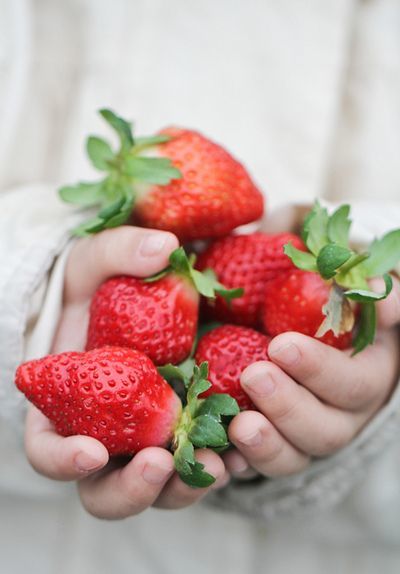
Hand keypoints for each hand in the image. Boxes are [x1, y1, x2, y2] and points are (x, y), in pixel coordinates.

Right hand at [24, 226, 227, 518]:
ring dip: (187, 484)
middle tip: (161, 463)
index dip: (63, 459)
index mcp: (66, 407)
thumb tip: (164, 248)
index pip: (48, 450)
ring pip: (162, 488)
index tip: (91, 451)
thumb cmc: (101, 286)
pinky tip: (247, 445)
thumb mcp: (98, 261)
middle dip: (133, 488)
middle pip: (107, 491)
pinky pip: (205, 461)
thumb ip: (120, 252)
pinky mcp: (190, 432)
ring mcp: (149, 441)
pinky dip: (224, 461)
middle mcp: (106, 436)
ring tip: (219, 460)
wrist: (137, 299)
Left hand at [223, 277, 399, 478]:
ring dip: (266, 444)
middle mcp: (341, 417)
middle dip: (287, 406)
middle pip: (324, 430)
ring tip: (238, 426)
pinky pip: (260, 466)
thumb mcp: (357, 299)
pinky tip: (221, 459)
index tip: (280, 345)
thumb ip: (372, 294)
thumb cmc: (333, 314)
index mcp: (367, 378)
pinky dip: (242, 464)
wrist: (309, 340)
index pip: (352, 384)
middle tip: (253, 376)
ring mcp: (306, 438)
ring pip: (294, 457)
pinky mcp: (277, 448)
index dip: (318, 369)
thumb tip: (373, 289)